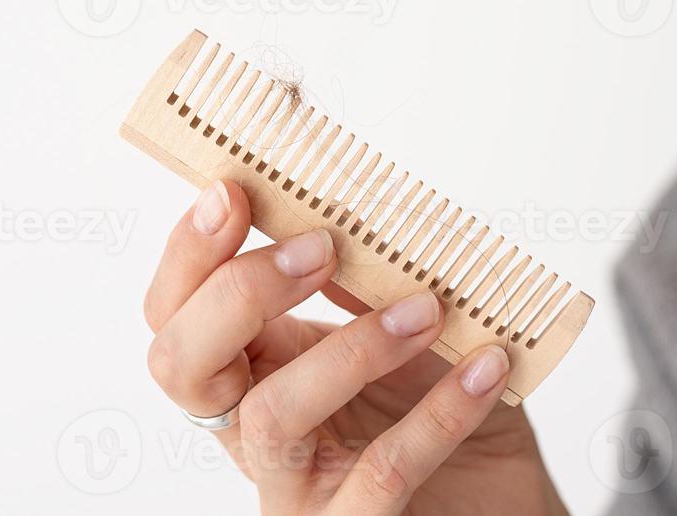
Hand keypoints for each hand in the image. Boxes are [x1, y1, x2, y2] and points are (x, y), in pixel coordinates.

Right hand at [143, 179, 565, 514]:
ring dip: (350, 348)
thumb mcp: (402, 325)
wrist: (499, 499)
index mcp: (252, 368)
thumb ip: (369, 277)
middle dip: (237, 293)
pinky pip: (380, 473)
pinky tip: (484, 367)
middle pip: (183, 364)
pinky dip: (437, 415)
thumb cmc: (439, 407)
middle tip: (319, 247)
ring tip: (426, 309)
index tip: (233, 190)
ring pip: (271, 416)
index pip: (177, 312)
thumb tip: (359, 204)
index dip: (190, 253)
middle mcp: (254, 429)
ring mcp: (296, 487)